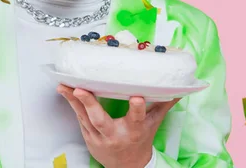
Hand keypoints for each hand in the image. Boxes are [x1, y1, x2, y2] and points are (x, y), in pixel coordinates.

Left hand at [58, 85, 178, 167]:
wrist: (126, 166)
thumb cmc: (140, 141)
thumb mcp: (153, 124)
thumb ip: (163, 105)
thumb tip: (181, 89)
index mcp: (134, 130)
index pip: (137, 118)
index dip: (137, 108)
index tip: (136, 97)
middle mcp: (115, 134)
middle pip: (101, 120)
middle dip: (90, 104)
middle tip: (80, 89)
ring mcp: (99, 137)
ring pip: (84, 117)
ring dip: (73, 101)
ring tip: (64, 85)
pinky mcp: (88, 136)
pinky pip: (79, 118)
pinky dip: (72, 104)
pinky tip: (65, 91)